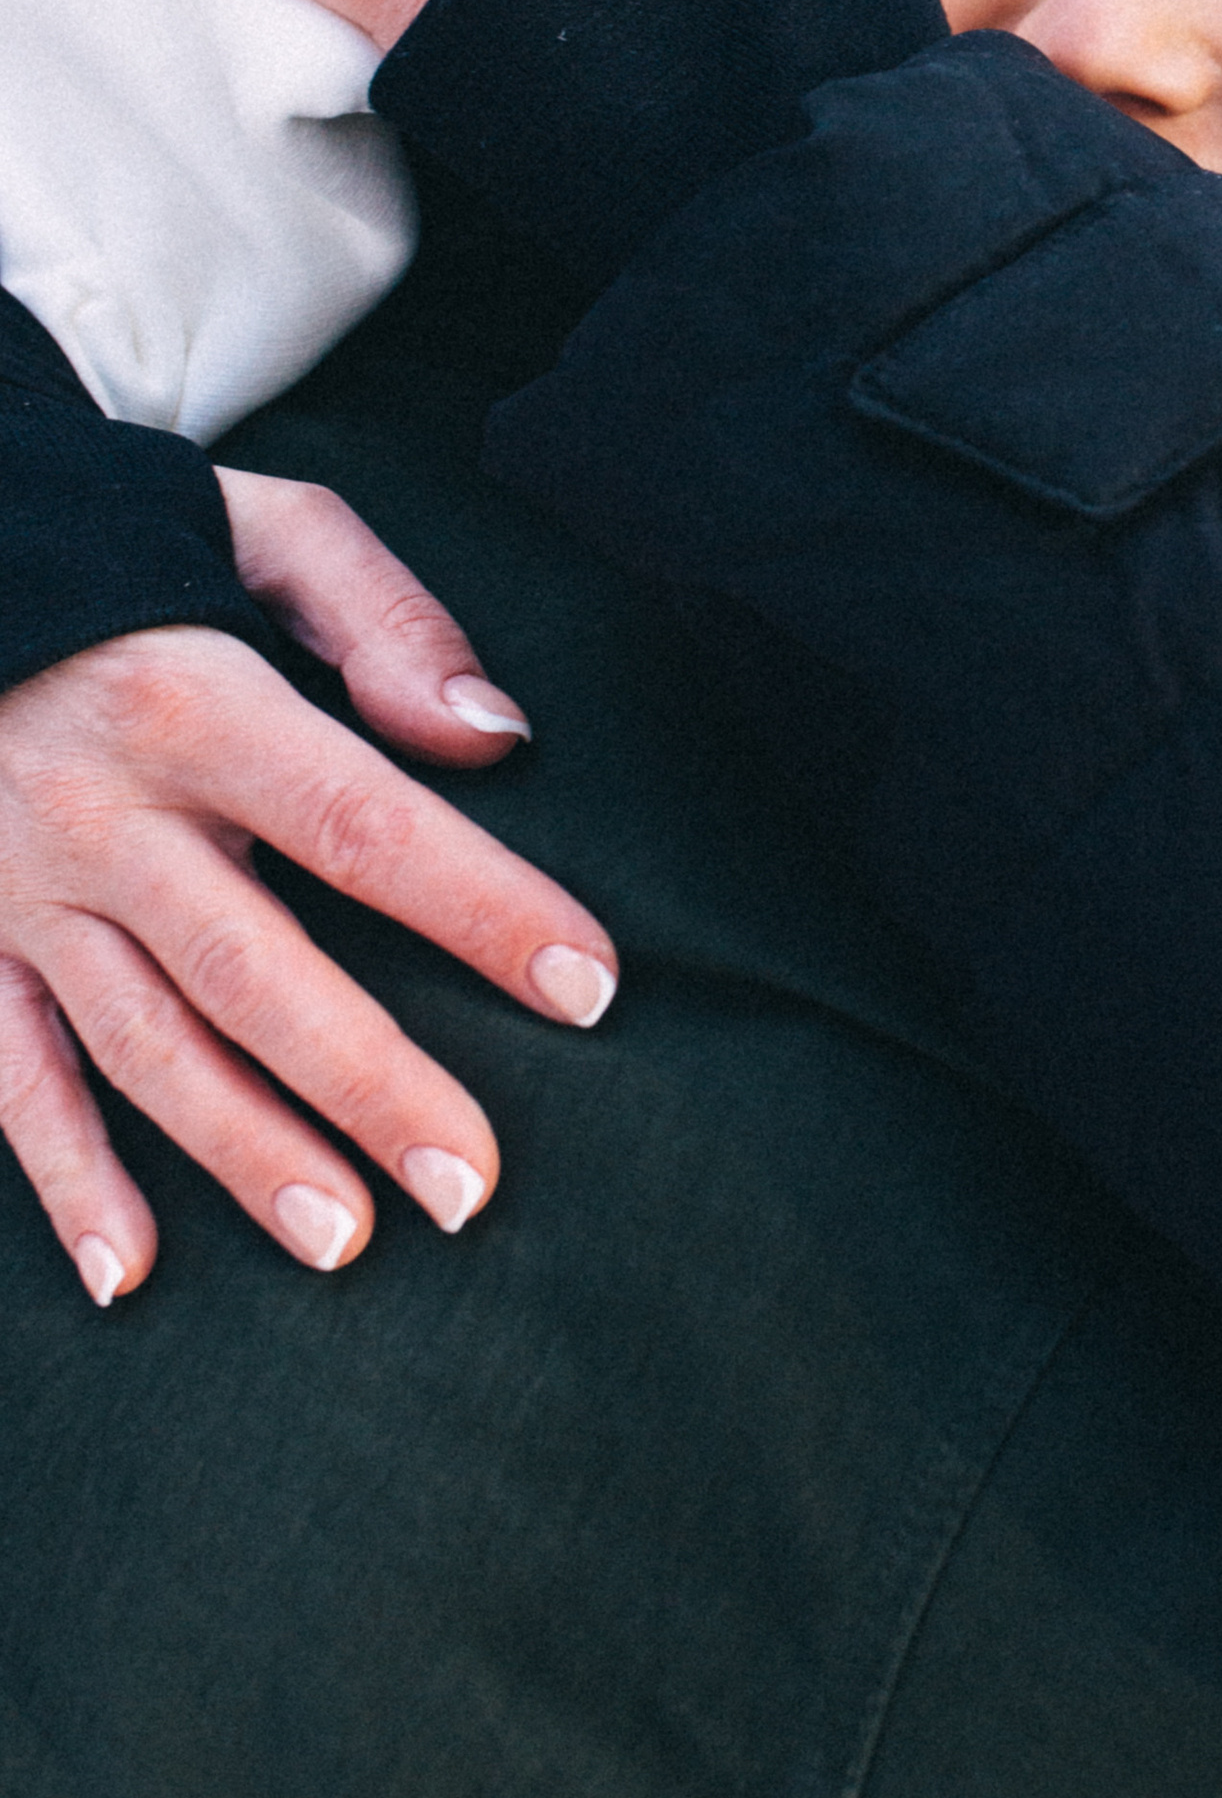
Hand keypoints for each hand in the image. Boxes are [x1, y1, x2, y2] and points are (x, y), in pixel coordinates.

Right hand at [0, 472, 618, 1302]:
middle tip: (473, 1187)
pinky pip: (5, 1075)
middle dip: (370, 1087)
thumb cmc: (120, 538)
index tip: (588, 986)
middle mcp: (101, 814)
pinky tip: (133, 1273)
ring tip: (348, 1242)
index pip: (365, 825)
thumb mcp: (257, 524)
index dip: (481, 909)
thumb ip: (383, 618)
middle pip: (258, 972)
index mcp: (193, 703)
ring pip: (141, 1047)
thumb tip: (492, 736)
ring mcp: (17, 890)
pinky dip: (66, 1179)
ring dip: (242, 1154)